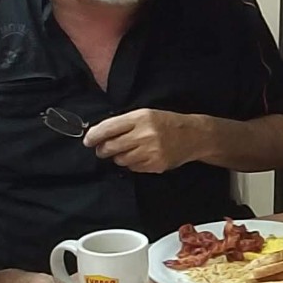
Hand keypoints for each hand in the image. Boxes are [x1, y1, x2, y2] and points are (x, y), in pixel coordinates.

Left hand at [83, 109, 202, 173]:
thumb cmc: (167, 123)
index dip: (94, 136)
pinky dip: (133, 163)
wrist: (194, 135)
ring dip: (119, 157)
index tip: (88, 140)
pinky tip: (142, 156)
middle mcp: (145, 134)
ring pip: (120, 159)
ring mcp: (151, 151)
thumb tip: (98, 135)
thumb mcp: (146, 115)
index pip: (108, 128)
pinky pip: (133, 168)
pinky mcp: (156, 164)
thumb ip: (124, 123)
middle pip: (110, 147)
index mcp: (140, 118)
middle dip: (103, 149)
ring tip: (130, 150)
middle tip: (103, 149)